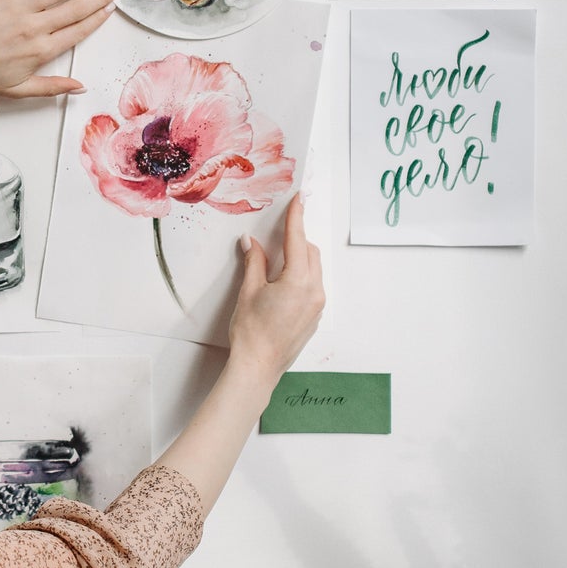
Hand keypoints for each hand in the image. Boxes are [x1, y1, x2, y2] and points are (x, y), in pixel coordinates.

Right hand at [227, 195, 324, 392]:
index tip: (299, 199)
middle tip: (275, 235)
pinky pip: (313, 285)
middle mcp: (314, 291)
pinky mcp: (315, 316)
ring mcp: (318, 305)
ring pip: (314, 268)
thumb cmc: (251, 332)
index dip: (296, 217)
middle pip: (310, 252)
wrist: (258, 368)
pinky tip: (281, 282)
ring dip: (298, 258)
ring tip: (275, 262)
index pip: (297, 239)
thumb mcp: (248, 291)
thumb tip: (251, 242)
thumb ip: (254, 262)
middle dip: (295, 239)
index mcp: (298, 281)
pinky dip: (301, 275)